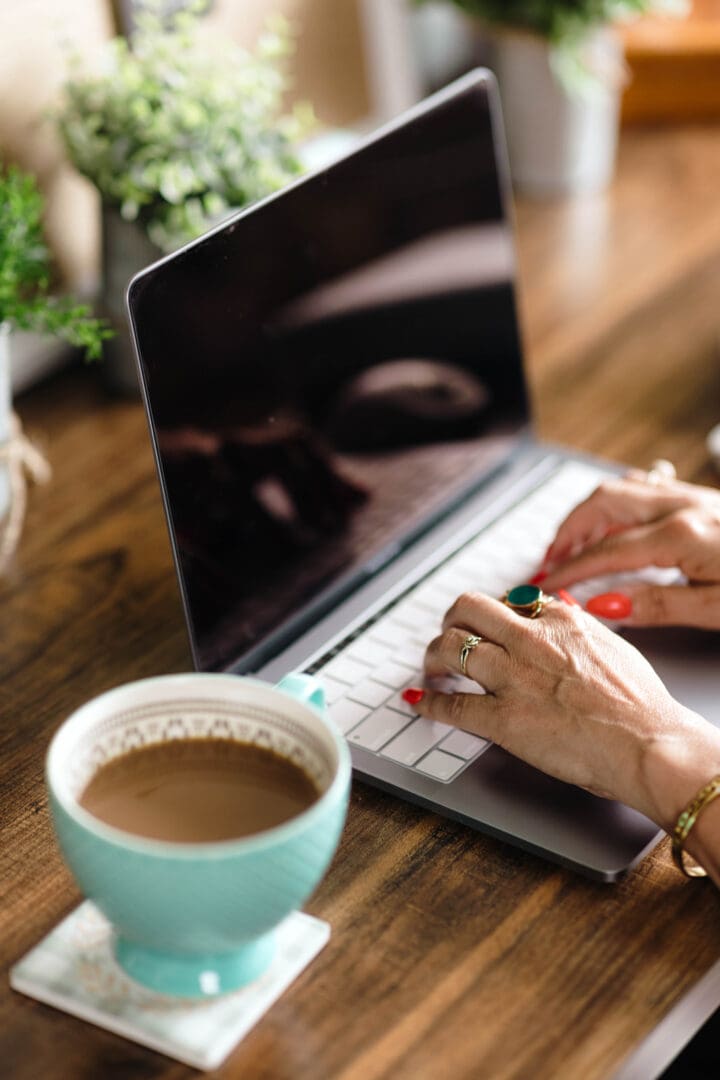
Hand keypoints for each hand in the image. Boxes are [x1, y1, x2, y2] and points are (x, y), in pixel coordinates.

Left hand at [414, 591, 719, 828]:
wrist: (648, 745)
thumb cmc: (642, 706)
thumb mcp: (614, 646)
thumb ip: (581, 627)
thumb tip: (562, 608)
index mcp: (560, 621)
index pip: (509, 601)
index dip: (493, 615)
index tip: (486, 625)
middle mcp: (531, 641)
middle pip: (467, 609)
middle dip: (451, 620)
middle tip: (448, 634)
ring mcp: (513, 678)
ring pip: (450, 647)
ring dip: (434, 657)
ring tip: (432, 667)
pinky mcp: (502, 720)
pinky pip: (452, 704)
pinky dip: (430, 702)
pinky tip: (421, 702)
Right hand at [541, 472, 719, 627]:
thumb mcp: (715, 608)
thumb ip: (659, 605)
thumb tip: (606, 604)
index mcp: (683, 535)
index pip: (608, 550)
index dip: (572, 568)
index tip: (549, 582)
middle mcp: (684, 505)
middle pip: (604, 502)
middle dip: (569, 529)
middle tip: (551, 558)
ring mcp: (694, 496)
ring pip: (622, 490)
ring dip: (590, 514)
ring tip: (574, 545)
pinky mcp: (702, 498)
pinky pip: (644, 490)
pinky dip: (616, 506)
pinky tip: (613, 526)